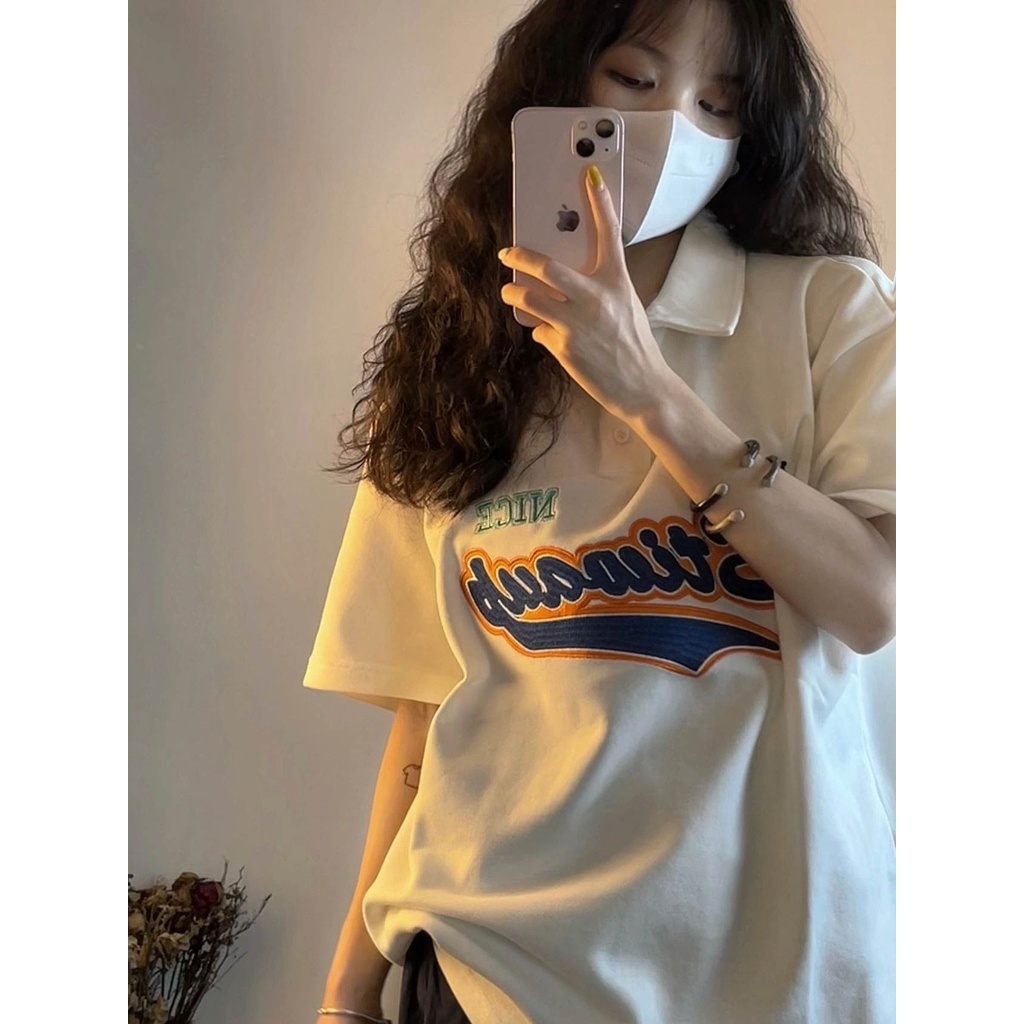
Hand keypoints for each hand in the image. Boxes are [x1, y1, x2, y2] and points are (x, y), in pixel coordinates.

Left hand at [497, 165, 670, 423]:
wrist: (642, 386)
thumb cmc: (634, 345)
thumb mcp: (625, 306)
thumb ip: (598, 289)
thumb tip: (561, 282)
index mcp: (616, 282)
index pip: (608, 234)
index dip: (600, 202)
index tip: (589, 174)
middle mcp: (596, 298)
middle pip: (546, 266)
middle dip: (519, 256)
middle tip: (506, 253)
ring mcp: (577, 323)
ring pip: (529, 298)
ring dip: (513, 293)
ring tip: (510, 293)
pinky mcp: (564, 347)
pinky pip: (539, 330)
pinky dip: (539, 331)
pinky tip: (547, 335)